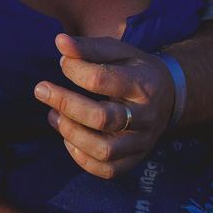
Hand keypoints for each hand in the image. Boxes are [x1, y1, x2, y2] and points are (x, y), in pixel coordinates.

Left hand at [33, 34, 174, 178]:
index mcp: (144, 84)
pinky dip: (82, 158)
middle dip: (65, 104)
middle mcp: (146, 116)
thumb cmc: (135, 69)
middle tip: (41, 90)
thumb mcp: (118, 51)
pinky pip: (107, 170)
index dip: (75, 70)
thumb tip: (59, 42)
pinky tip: (68, 139)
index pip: (102, 79)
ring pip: (105, 150)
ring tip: (53, 116)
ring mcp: (142, 142)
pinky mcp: (135, 159)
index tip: (62, 63)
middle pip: (103, 119)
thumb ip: (88, 47)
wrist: (170, 97)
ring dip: (71, 133)